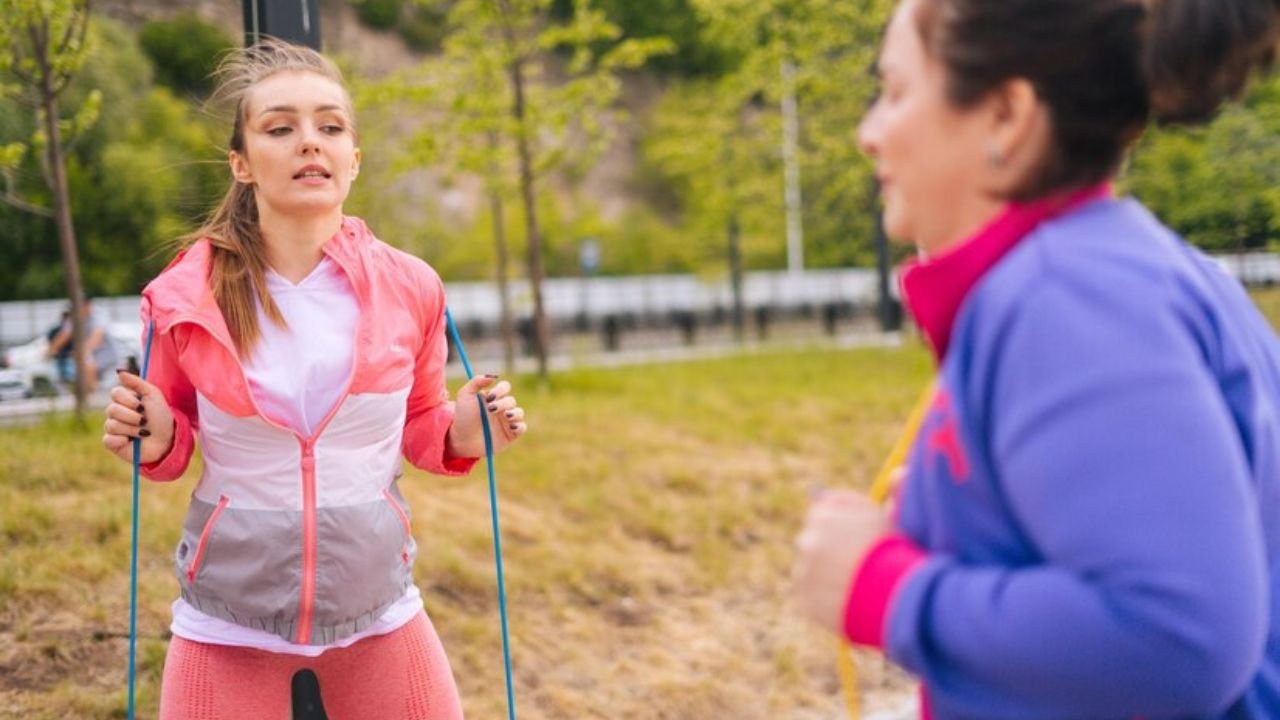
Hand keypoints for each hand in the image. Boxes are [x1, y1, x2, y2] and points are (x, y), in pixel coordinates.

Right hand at [101, 370, 175, 464]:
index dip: (128, 400)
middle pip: (111, 409)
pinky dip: (121, 441)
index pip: (115, 393)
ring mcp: (113, 428)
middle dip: (132, 416)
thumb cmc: (162, 417)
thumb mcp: (153, 395)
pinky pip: (108, 440)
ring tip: (143, 433)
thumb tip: (118, 371)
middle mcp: (117, 413)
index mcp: (125, 400)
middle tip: (144, 421)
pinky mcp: (112, 443)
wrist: (168, 440)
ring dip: (132, 429)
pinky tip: (131, 442)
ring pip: (111, 425)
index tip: (142, 405)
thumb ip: (136, 382)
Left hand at [447, 374, 527, 457]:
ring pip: (519, 412)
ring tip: (506, 416)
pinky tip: (511, 426)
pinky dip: (519, 426)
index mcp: (493, 398)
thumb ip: (477, 381)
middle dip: (503, 403)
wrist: (462, 440)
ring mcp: (507, 421)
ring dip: (515, 413)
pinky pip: (522, 427)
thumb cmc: (463, 417)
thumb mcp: (465, 395)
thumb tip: (493, 376)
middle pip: (511, 400)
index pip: (505, 387)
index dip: (501, 389)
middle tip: (491, 409)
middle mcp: (502, 408)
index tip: (490, 397)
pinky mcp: (511, 434)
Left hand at [791, 489, 889, 634]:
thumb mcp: (893, 516)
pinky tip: (847, 601)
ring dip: (824, 574)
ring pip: (810, 569)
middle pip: (811, 539)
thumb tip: (896, 473)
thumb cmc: (896, 551)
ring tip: (854, 586)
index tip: (851, 539)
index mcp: (824, 514)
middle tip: (852, 563)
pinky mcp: (804, 597)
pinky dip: (823, 598)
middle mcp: (809, 539)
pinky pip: (810, 595)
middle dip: (827, 549)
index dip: (838, 527)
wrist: (893, 594)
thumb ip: (888, 492)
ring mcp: (804, 569)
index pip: (820, 513)